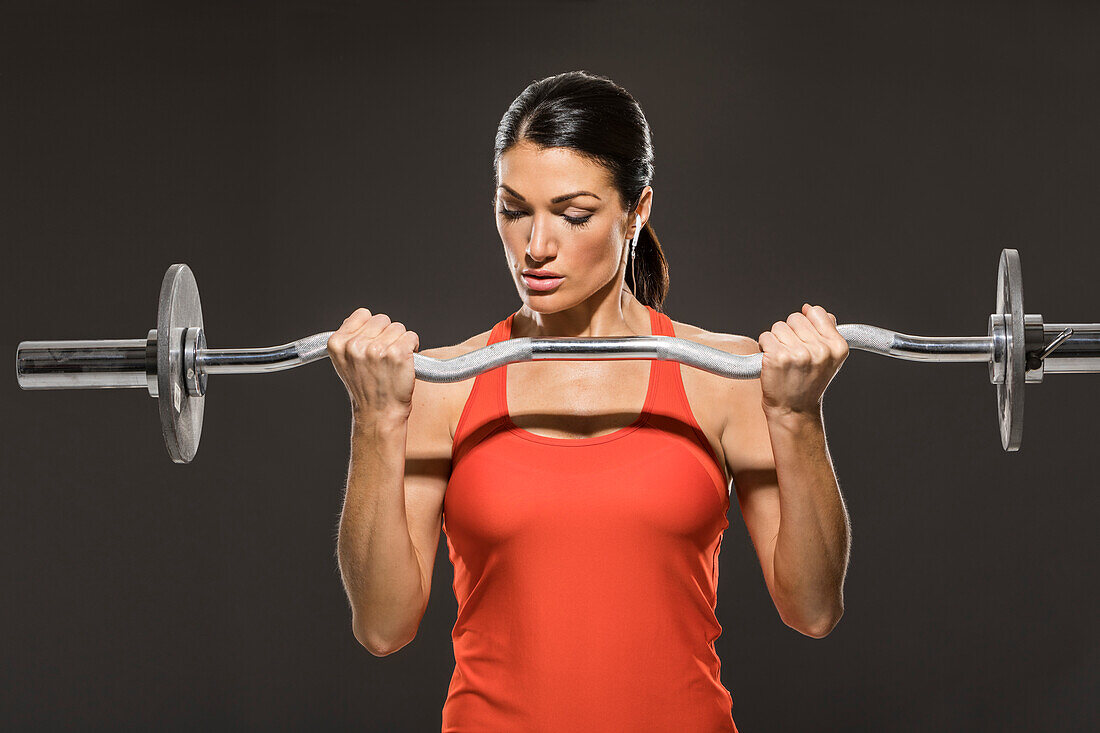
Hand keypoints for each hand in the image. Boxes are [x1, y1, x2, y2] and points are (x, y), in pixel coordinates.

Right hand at [327, 308, 420, 419]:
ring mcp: (377, 349)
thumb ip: (348, 338)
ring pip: (398, 327)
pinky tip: (405, 362)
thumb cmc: (366, 388)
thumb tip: (358, 317)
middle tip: (384, 357)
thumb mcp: (344, 362)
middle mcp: (355, 345)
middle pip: (382, 319)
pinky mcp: (398, 354)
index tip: (372, 344)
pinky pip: (412, 336)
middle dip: (387, 335)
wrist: (379, 413)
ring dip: (400, 341)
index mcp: (338, 343)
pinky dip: (413, 347)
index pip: (362, 314)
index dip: (372, 329)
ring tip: (393, 362)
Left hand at [758, 303, 848, 417]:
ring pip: (778, 326)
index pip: (816, 312)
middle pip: (795, 318)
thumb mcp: (828, 358)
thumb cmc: (808, 383)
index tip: (805, 340)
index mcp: (837, 347)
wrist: (794, 410)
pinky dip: (764, 346)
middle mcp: (820, 350)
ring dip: (776, 340)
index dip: (806, 324)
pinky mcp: (777, 357)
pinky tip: (772, 361)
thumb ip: (826, 331)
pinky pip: (765, 336)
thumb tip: (810, 308)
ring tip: (784, 359)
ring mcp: (798, 354)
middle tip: (793, 355)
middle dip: (790, 333)